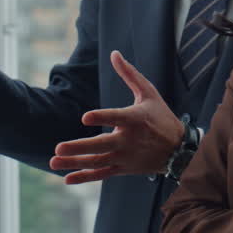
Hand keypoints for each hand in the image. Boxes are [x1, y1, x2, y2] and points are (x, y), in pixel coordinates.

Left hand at [50, 51, 183, 184]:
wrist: (179, 150)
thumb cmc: (161, 116)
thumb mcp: (149, 93)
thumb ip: (129, 74)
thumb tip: (114, 54)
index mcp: (135, 119)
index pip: (116, 117)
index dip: (101, 117)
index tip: (85, 117)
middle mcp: (129, 140)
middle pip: (101, 145)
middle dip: (79, 148)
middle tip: (58, 147)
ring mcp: (125, 157)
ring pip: (97, 161)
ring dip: (74, 163)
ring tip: (53, 162)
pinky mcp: (123, 168)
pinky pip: (102, 175)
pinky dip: (85, 177)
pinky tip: (67, 178)